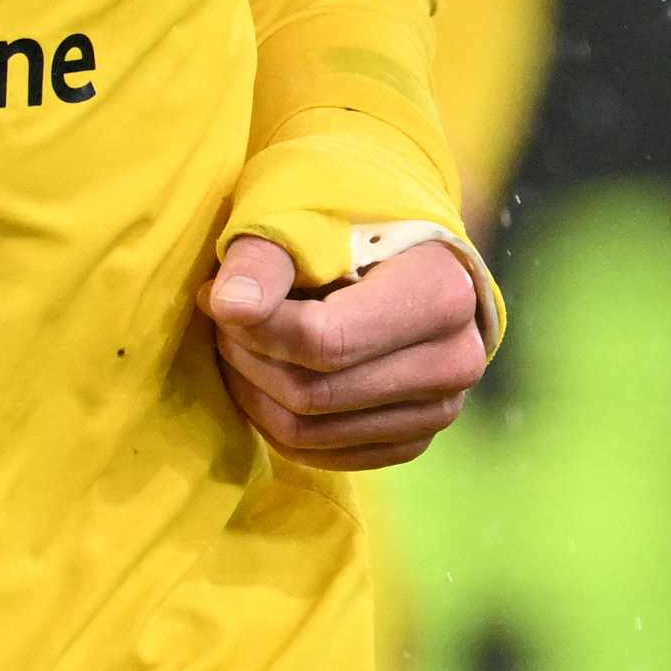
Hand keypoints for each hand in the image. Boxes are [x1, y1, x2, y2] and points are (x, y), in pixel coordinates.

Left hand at [201, 234, 491, 469]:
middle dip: (248, 357)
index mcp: (442, 293)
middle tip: (222, 320)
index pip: (324, 341)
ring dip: (254, 390)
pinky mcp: (413, 439)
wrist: (396, 243)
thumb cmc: (343, 216)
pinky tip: (265, 374)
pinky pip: (322, 455)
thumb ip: (262, 261)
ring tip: (240, 342)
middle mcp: (455, 361)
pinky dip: (275, 420)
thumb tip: (226, 307)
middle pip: (314, 392)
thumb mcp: (301, 215)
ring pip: (310, 432)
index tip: (216, 295)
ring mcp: (440, 408)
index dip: (255, 327)